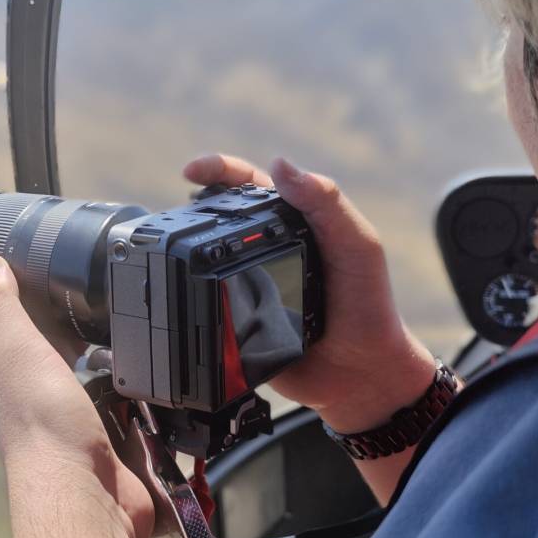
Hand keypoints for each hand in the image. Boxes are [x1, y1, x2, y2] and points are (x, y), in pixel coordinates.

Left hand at [0, 256, 154, 537]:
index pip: (34, 335)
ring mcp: (93, 428)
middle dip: (103, 340)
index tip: (67, 286)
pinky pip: (150, 418)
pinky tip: (167, 388)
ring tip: (151, 342)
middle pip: (83, 359)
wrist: (86, 495)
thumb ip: (3, 308)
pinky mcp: (130, 448)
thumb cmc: (43, 429)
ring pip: (120, 386)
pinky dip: (159, 405)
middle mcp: (55, 404)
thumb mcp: (16, 350)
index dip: (47, 312)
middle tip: (123, 311)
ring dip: (134, 371)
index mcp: (23, 379)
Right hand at [184, 153, 436, 432]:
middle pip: (218, 214)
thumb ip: (327, 203)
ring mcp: (248, 281)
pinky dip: (185, 290)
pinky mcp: (235, 317)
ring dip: (182, 244)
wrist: (361, 374)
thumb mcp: (356, 245)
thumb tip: (281, 164)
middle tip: (174, 210)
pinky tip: (174, 287)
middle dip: (191, 204)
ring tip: (168, 241)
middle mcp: (267, 247)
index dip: (219, 170)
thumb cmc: (368, 305)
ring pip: (203, 255)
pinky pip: (203, 300)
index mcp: (295, 221)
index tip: (191, 171)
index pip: (250, 184)